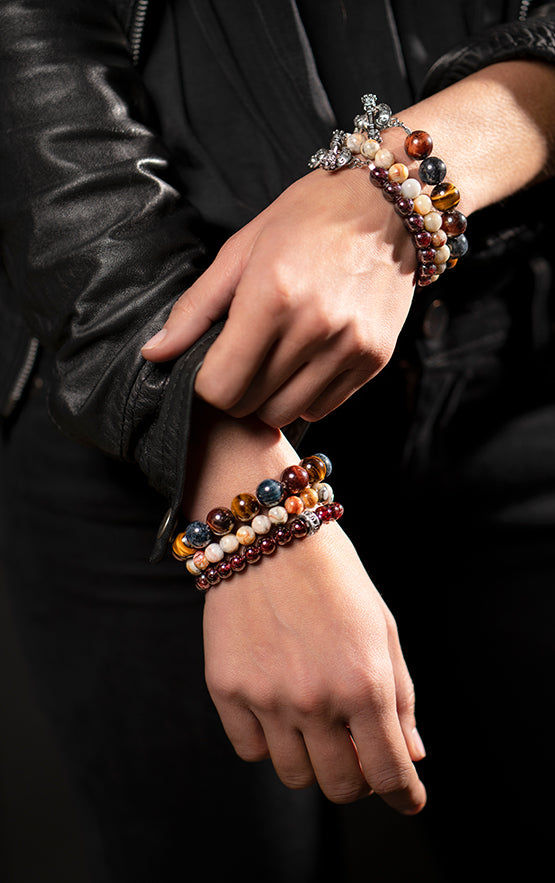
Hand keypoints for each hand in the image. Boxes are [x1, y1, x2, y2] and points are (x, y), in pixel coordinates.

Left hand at [142, 168, 415, 426]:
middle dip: (234, 390)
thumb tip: (153, 355)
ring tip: (272, 361)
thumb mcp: (241, 250)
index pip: (219, 387)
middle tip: (240, 359)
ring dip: (268, 397)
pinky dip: (304, 395)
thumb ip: (195, 308)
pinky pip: (323, 407)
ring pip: (285, 412)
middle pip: (249, 404)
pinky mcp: (374, 359)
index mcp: (271, 296)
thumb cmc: (307, 218)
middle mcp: (314, 327)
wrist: (389, 204)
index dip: (205, 383)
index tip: (210, 364)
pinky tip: (304, 361)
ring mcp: (349, 347)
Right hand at [202, 521, 426, 811]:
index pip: (390, 772)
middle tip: (358, 752)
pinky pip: (249, 749)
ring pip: (295, 775)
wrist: (268, 532)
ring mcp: (266, 697)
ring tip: (315, 723)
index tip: (407, 799)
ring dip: (313, 761)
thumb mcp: (382, 627)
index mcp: (365, 684)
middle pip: (341, 787)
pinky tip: (277, 708)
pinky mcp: (226, 689)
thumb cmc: (335, 577)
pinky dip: (268, 742)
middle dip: (359, 779)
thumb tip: (412, 756)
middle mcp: (316, 699)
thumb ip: (401, 697)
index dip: (404, 795)